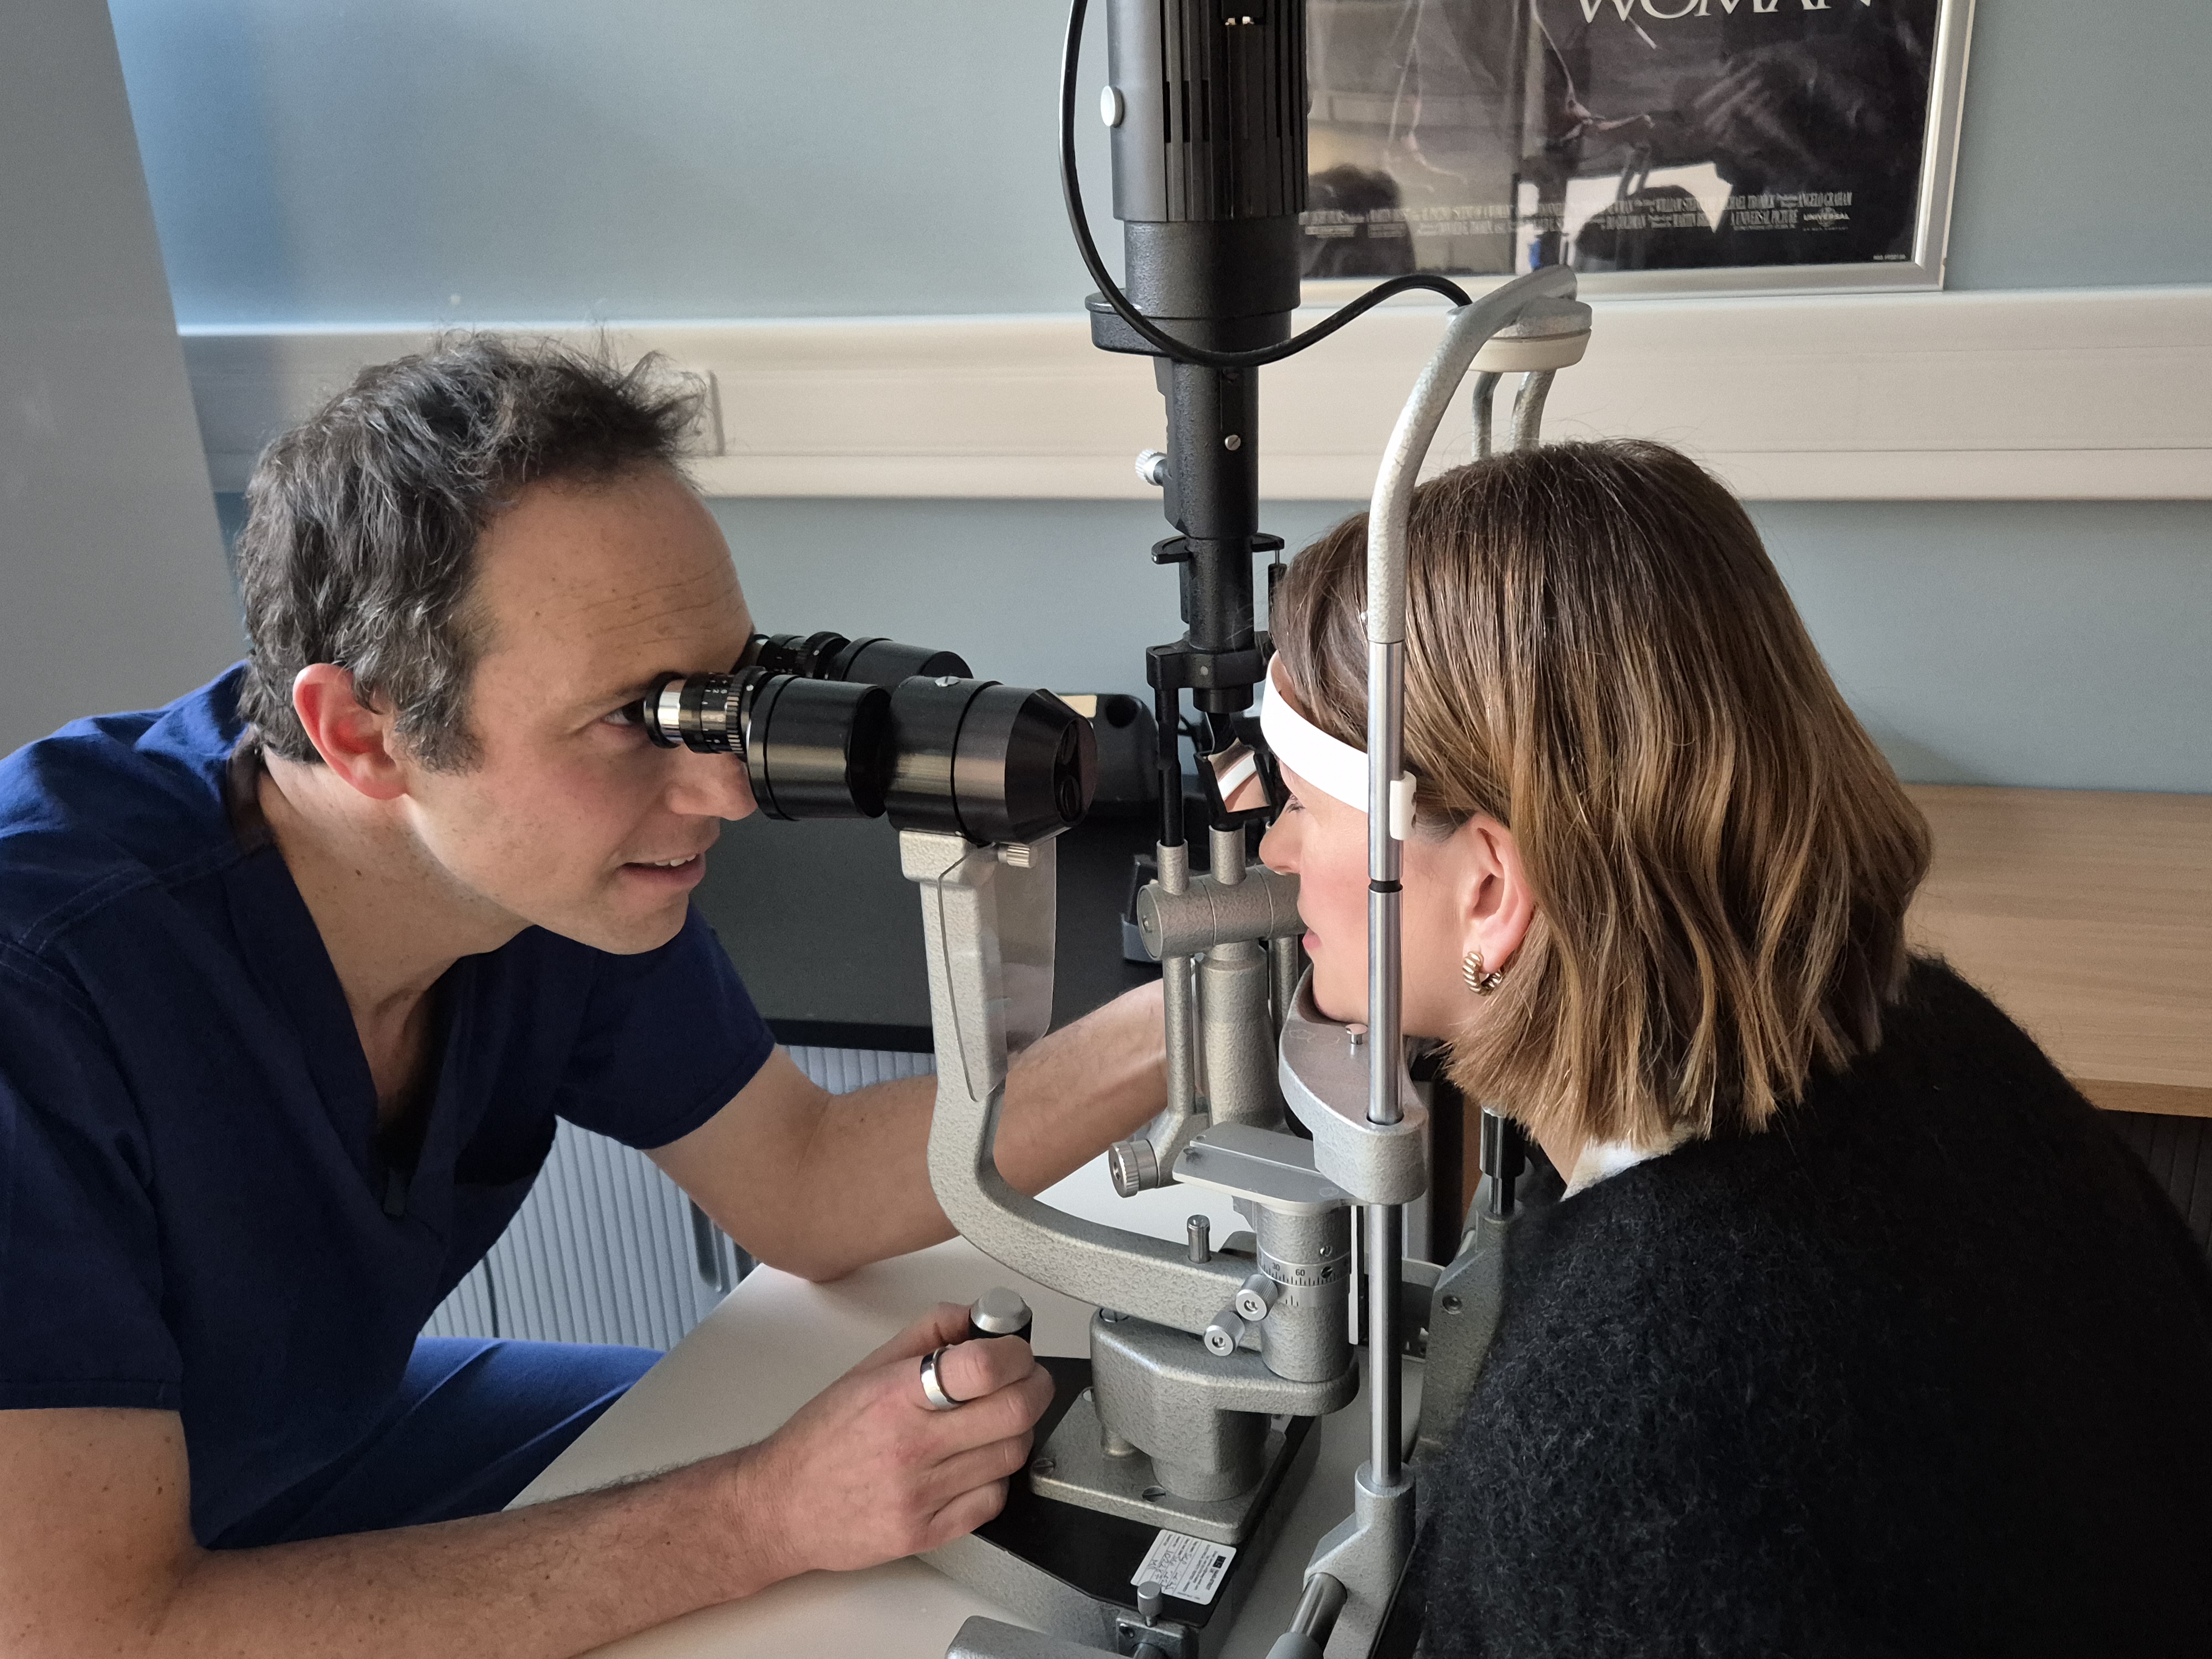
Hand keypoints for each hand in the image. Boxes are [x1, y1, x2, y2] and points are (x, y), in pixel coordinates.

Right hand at [736, 1302, 1053, 1577]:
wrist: (780, 1506)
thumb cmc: (822, 1437)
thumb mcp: (867, 1369)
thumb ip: (927, 1334)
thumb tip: (978, 1316)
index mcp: (896, 1396)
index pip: (983, 1368)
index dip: (1015, 1353)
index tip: (1015, 1350)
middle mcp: (911, 1446)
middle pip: (1014, 1413)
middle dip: (1035, 1387)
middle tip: (1026, 1380)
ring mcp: (921, 1495)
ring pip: (1012, 1456)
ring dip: (1017, 1432)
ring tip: (995, 1421)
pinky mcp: (927, 1533)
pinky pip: (993, 1501)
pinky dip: (995, 1478)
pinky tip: (974, 1464)